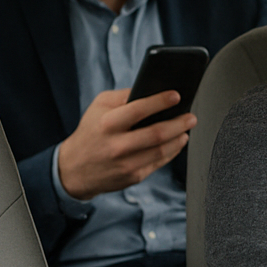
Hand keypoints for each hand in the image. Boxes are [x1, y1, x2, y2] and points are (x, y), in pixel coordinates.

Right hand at [56, 88, 196, 200]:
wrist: (74, 169)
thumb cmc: (91, 132)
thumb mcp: (98, 107)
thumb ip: (123, 96)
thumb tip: (152, 90)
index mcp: (108, 124)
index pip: (139, 110)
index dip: (160, 101)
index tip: (176, 95)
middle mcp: (117, 145)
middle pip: (157, 133)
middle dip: (179, 123)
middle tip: (191, 116)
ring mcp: (126, 164)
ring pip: (162, 150)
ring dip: (179, 138)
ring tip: (186, 129)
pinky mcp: (133, 176)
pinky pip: (159, 163)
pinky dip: (172, 151)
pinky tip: (177, 142)